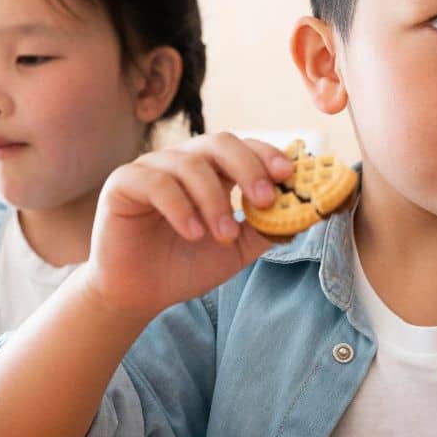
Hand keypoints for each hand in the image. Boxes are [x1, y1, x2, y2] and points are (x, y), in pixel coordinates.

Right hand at [81, 132, 293, 317]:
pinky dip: (181, 207)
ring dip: (214, 199)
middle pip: (219, 142)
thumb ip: (268, 229)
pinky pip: (156, 183)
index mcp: (210, 170)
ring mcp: (151, 168)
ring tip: (224, 235)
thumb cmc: (184, 265)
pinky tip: (193, 233)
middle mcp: (181, 161)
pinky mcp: (123, 183)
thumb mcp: (237, 249)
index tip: (289, 175)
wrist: (138, 294)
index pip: (243, 146)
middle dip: (247, 167)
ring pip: (190, 164)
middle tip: (264, 199)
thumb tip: (312, 212)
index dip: (267, 155)